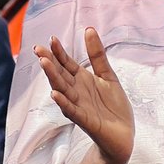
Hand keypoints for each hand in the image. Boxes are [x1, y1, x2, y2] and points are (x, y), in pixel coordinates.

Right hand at [36, 29, 133, 163]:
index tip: (51, 39)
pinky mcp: (86, 121)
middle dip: (49, 62)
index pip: (66, 63)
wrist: (124, 135)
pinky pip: (72, 111)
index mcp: (81, 79)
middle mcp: (76, 91)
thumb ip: (97, 55)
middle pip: (60, 74)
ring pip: (62, 90)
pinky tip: (55, 94)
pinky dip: (64, 103)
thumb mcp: (108, 75)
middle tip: (38, 50)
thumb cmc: (114, 106)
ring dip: (53, 77)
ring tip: (44, 63)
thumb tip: (89, 29)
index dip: (59, 52)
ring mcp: (78, 105)